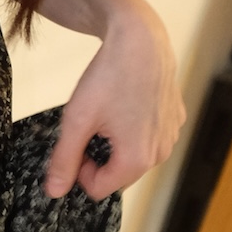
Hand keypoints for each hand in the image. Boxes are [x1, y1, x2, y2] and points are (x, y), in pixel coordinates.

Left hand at [45, 0, 185, 200]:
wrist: (140, 39)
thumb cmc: (108, 77)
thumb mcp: (77, 120)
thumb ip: (65, 160)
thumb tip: (55, 192)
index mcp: (137, 160)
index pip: (99, 189)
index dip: (80, 168)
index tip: (77, 140)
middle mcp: (161, 153)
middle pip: (118, 174)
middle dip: (99, 157)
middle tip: (90, 124)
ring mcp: (171, 135)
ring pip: (133, 156)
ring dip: (115, 143)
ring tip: (108, 112)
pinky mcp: (176, 118)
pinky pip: (148, 137)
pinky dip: (133, 128)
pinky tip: (126, 103)